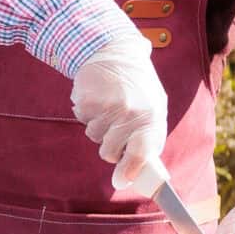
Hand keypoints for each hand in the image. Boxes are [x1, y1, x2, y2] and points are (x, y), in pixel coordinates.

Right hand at [70, 36, 168, 192]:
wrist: (115, 53)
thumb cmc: (137, 87)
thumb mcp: (152, 109)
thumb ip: (146, 140)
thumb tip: (132, 176)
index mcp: (151, 116)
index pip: (141, 153)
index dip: (131, 170)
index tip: (123, 181)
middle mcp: (130, 113)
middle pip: (110, 152)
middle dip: (110, 146)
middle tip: (115, 128)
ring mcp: (107, 107)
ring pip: (94, 137)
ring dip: (98, 127)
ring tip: (108, 106)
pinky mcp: (87, 102)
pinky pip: (82, 121)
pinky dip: (87, 114)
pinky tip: (97, 98)